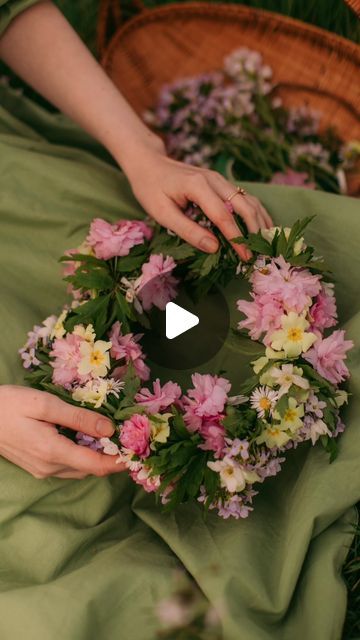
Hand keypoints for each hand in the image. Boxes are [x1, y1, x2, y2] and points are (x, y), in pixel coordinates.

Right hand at [0, 385, 124, 478]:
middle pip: (90, 469)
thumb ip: (79, 418)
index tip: (139, 453)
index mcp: (53, 452)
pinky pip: (67, 466)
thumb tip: (110, 430)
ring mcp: (41, 470)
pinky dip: (83, 456)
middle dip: (112, 458)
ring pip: (79, 469)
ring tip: (114, 438)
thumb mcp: (45, 404)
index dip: (120, 461)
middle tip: (129, 439)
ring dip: (98, 458)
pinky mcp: (36, 467)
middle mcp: (49, 468)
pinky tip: (87, 439)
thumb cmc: (9, 405)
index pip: (96, 465)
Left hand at [123, 146, 272, 260]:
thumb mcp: (162, 213)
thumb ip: (188, 231)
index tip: (245, 257)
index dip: (236, 238)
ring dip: (259, 221)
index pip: (223, 216)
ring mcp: (220, 179)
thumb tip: (213, 248)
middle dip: (254, 231)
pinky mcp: (221, 183)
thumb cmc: (151, 189)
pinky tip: (262, 227)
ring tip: (265, 243)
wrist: (149, 163)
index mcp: (198, 186)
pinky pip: (244, 197)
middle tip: (258, 254)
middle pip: (244, 205)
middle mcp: (214, 180)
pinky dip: (256, 212)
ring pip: (248, 200)